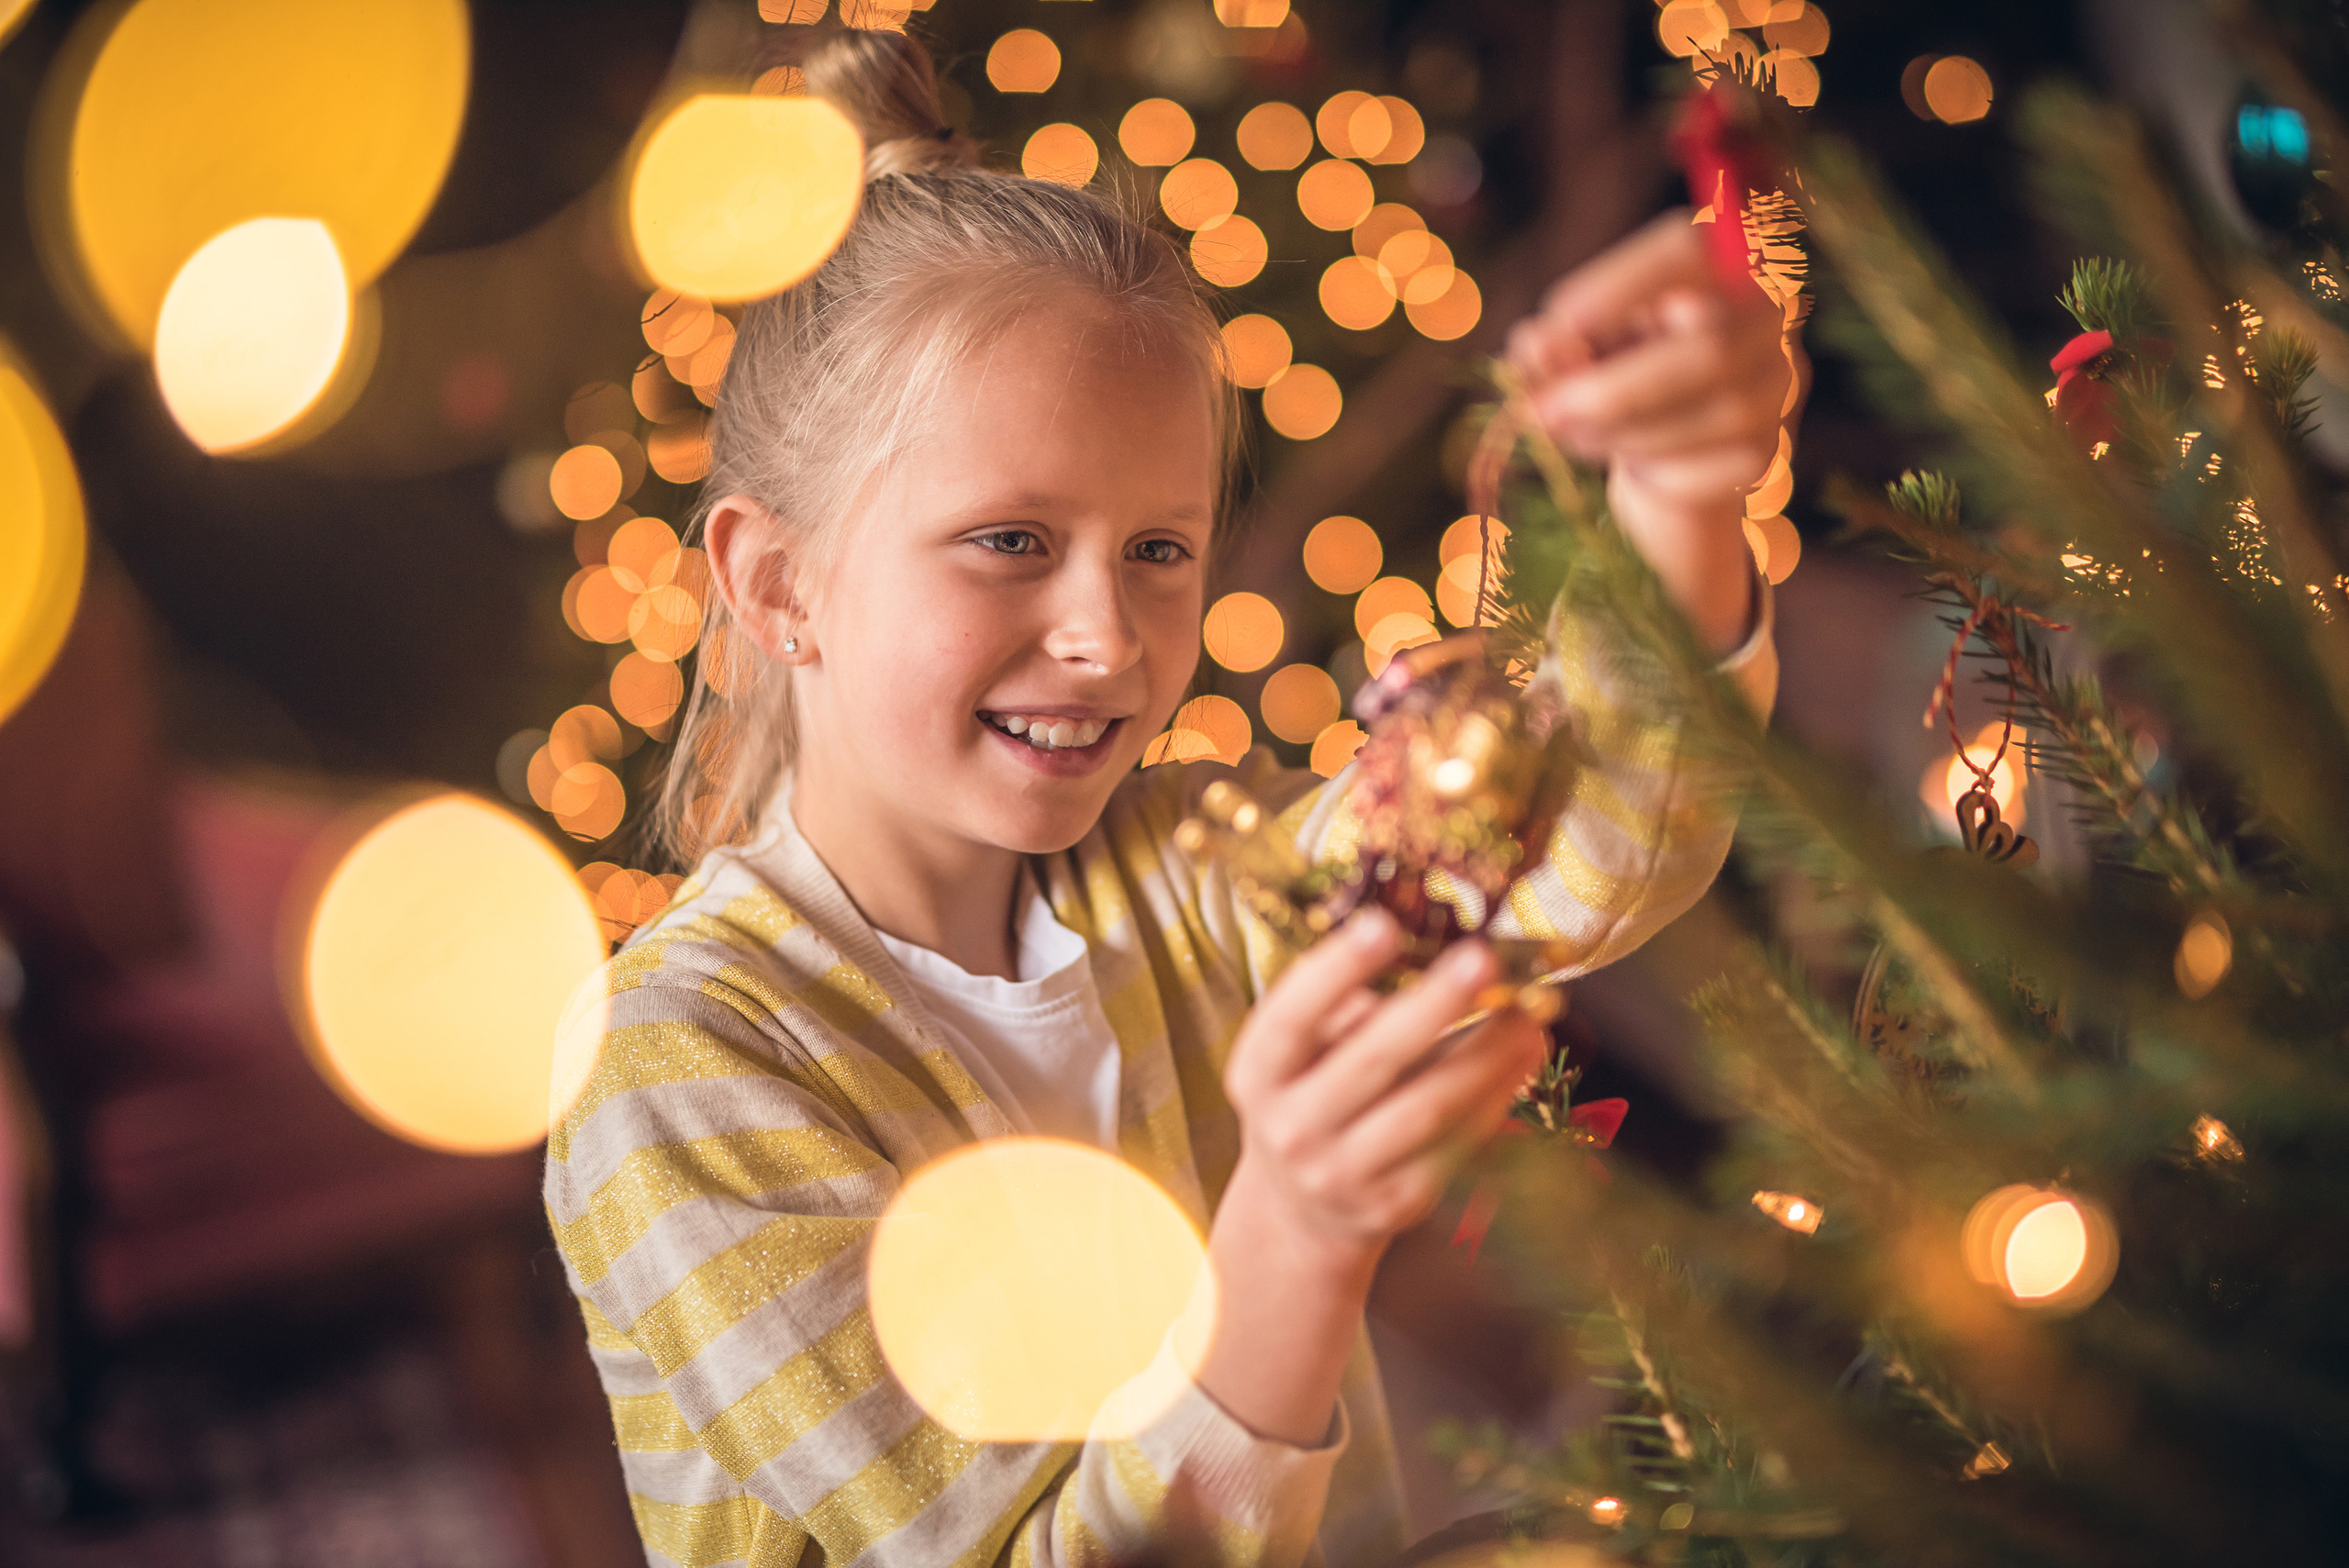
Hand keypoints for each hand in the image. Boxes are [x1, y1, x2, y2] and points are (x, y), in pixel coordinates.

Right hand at [1221, 908, 1546, 1251]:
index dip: (1335, 971)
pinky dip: (1495, 1096)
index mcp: (1258, 1074)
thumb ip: (1341, 1002)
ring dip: (1485, 1056)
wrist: (1301, 1208)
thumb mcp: (1299, 1052)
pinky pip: (1455, 1145)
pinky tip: (1522, 1056)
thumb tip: (1426, 947)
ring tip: (1525, 1012)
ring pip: (1426, 1109)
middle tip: (1481, 959)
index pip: (1291, 1019)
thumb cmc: (1310, 1096)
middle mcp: (1291, 1128)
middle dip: (1433, 1005)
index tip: (1383, 924)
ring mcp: (1343, 1172)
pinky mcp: (1396, 1202)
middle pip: (1370, 1062)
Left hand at [1505, 211, 1793, 652]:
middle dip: (1613, 376)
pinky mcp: (1768, 459)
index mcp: (1718, 263)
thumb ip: (1556, 343)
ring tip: (1564, 431)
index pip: (1689, 247)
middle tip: (1542, 409)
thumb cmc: (1607, 384)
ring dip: (1620, 422)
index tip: (1546, 326)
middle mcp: (1769, 317)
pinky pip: (1709, 464)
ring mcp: (1778, 390)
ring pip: (1709, 402)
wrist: (1653, 473)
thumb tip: (1539, 349)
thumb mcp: (1573, 353)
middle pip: (1707, 337)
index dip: (1616, 287)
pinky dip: (1647, 464)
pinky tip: (1615, 464)